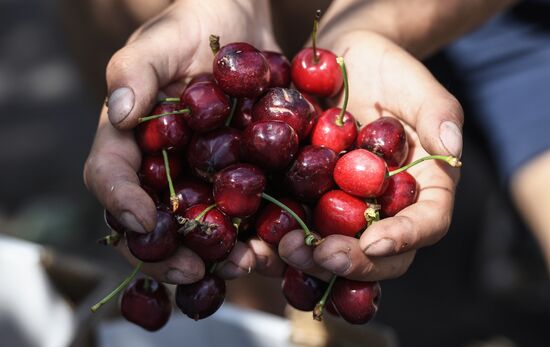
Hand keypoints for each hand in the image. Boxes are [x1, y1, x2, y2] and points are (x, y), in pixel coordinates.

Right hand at [84, 0, 279, 282]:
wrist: (245, 31)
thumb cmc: (196, 26)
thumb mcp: (165, 40)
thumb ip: (136, 70)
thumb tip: (118, 113)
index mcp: (130, 140)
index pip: (109, 178)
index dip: (120, 203)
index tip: (142, 220)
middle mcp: (160, 170)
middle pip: (149, 225)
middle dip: (165, 254)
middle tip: (191, 271)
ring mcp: (199, 181)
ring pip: (195, 234)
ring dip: (212, 258)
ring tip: (239, 266)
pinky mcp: (238, 184)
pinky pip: (241, 220)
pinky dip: (252, 239)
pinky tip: (269, 249)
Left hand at [278, 31, 462, 281]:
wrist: (343, 63)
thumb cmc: (388, 71)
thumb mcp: (415, 84)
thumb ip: (438, 113)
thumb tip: (450, 148)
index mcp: (421, 187)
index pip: (426, 224)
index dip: (404, 238)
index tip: (374, 241)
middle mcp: (384, 208)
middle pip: (378, 252)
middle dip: (352, 261)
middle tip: (323, 254)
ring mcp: (344, 208)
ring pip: (336, 251)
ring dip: (312, 260)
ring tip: (287, 248)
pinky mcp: (309, 199)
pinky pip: (297, 228)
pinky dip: (278, 242)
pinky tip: (258, 244)